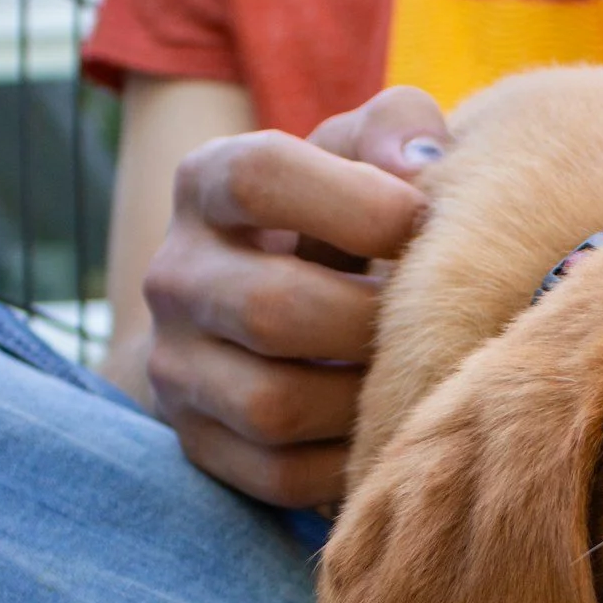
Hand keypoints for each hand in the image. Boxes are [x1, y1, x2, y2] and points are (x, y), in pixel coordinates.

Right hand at [143, 88, 449, 506]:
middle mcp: (173, 275)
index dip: (355, 202)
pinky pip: (280, 476)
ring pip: (272, 405)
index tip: (420, 223)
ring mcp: (175, 368)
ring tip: (411, 376)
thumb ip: (397, 126)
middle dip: (371, 322)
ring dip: (364, 399)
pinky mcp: (199, 445)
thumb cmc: (344, 216)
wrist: (278, 310)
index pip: (259, 175)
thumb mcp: (365, 153)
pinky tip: (384, 429)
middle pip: (272, 308)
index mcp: (207, 182)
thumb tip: (421, 170)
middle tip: (429, 322)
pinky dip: (349, 461)